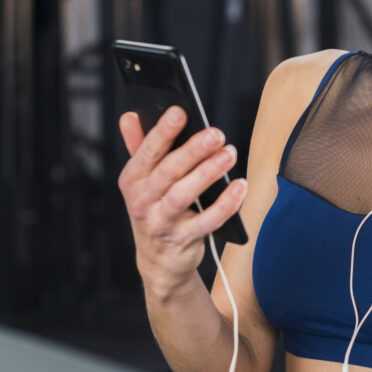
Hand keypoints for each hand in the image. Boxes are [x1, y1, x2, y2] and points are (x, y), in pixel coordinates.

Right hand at [117, 106, 247, 296]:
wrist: (159, 261)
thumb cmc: (156, 208)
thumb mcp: (143, 180)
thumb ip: (139, 147)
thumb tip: (130, 115)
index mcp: (133, 180)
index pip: (147, 152)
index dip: (163, 131)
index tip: (180, 110)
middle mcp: (142, 201)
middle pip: (168, 171)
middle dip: (192, 150)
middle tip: (216, 133)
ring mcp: (161, 223)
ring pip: (184, 195)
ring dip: (208, 173)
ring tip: (229, 153)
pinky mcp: (183, 240)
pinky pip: (207, 221)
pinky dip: (226, 204)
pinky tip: (241, 186)